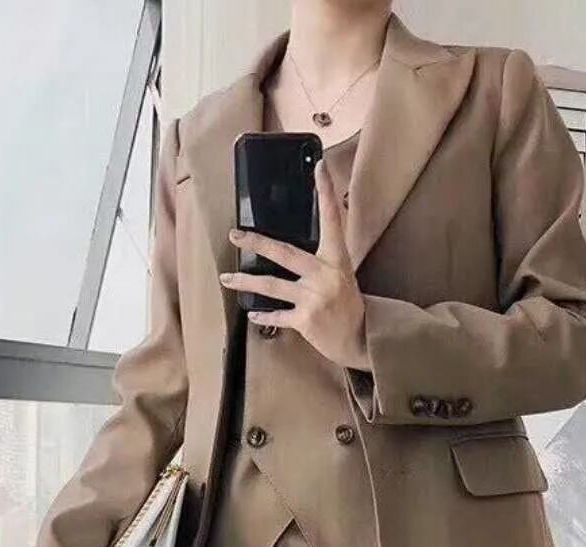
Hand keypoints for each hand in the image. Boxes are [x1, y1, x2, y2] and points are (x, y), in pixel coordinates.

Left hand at [220, 159, 368, 367]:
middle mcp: (325, 276)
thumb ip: (321, 260)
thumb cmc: (348, 305)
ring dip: (246, 282)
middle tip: (235, 235)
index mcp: (337, 259)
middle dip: (257, 243)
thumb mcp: (342, 275)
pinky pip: (277, 316)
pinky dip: (263, 317)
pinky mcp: (306, 320)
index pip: (332, 219)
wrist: (358, 339)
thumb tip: (292, 246)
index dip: (326, 192)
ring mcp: (314, 299)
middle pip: (285, 253)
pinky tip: (251, 314)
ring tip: (227, 278)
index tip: (318, 168)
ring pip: (272, 286)